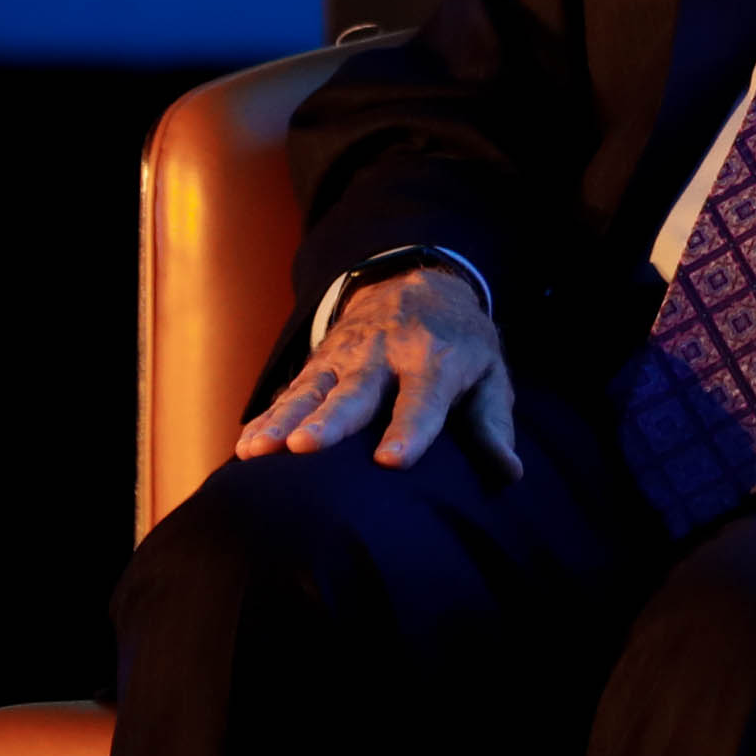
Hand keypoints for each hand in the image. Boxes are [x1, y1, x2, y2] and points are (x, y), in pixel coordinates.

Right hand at [235, 263, 519, 477]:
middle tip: (304, 447)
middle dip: (331, 420)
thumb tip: (508, 473)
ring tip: (259, 450)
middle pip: (356, 391)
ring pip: (312, 390)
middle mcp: (386, 355)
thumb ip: (492, 422)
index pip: (423, 398)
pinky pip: (290, 391)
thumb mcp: (488, 372)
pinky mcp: (319, 362)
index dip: (409, 429)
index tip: (391, 461)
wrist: (418, 282)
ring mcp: (346, 357)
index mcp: (436, 359)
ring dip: (283, 419)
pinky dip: (267, 416)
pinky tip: (246, 445)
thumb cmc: (459, 343)